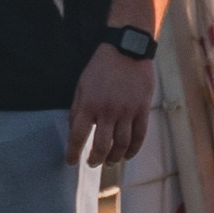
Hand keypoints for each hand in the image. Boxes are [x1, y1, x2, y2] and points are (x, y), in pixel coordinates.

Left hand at [68, 42, 154, 166]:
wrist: (127, 49)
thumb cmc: (101, 67)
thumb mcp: (82, 85)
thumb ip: (77, 108)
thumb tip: (73, 130)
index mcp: (89, 104)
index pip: (78, 136)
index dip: (73, 152)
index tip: (71, 161)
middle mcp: (108, 111)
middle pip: (101, 145)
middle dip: (95, 159)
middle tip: (92, 163)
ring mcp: (127, 111)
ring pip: (121, 144)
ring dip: (114, 157)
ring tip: (109, 162)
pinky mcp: (142, 109)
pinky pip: (139, 135)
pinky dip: (133, 149)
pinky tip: (127, 155)